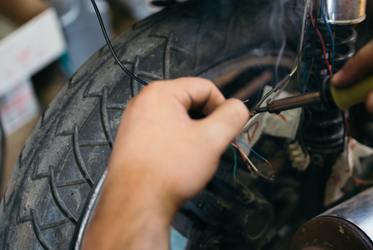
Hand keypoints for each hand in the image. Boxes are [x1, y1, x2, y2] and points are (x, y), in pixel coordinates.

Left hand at [83, 78, 248, 248]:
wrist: (136, 203)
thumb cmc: (166, 173)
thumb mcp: (212, 140)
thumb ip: (232, 117)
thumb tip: (239, 108)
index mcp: (160, 94)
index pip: (205, 87)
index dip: (222, 108)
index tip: (226, 128)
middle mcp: (144, 103)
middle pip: (191, 102)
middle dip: (206, 123)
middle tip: (210, 145)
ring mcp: (136, 122)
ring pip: (178, 120)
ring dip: (192, 135)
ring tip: (193, 157)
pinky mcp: (134, 140)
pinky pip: (164, 133)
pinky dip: (177, 145)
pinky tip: (178, 163)